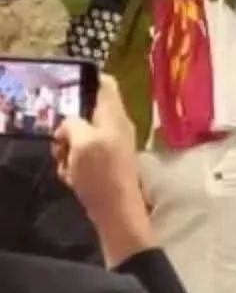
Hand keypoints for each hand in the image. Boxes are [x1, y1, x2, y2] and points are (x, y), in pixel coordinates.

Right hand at [52, 74, 153, 265]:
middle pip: (86, 113)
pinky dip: (74, 165)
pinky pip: (84, 156)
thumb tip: (69, 124)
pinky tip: (72, 178)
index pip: (105, 84)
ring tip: (66, 166)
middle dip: (68, 128)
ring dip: (68, 150)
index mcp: (115, 115)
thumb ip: (73, 124)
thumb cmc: (101, 172)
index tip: (65, 89)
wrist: (117, 211)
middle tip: (60, 144)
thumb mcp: (82, 142)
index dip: (86, 80)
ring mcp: (113, 145)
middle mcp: (116, 126)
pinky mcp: (107, 164)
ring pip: (81, 137)